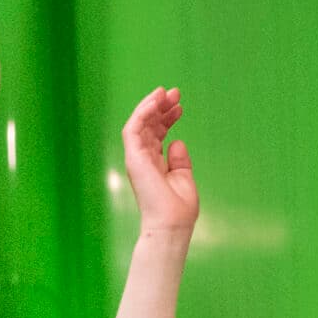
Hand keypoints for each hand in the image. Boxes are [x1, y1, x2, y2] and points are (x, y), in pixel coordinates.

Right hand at [121, 86, 197, 236]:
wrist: (171, 224)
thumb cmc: (178, 209)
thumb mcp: (184, 178)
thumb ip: (180, 160)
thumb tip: (177, 142)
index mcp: (155, 165)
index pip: (157, 135)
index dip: (167, 118)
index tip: (180, 107)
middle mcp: (144, 160)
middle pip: (148, 126)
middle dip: (161, 107)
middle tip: (176, 94)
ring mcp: (137, 158)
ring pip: (139, 123)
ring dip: (151, 105)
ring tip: (166, 93)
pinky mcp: (133, 157)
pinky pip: (133, 128)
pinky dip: (143, 112)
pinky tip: (156, 101)